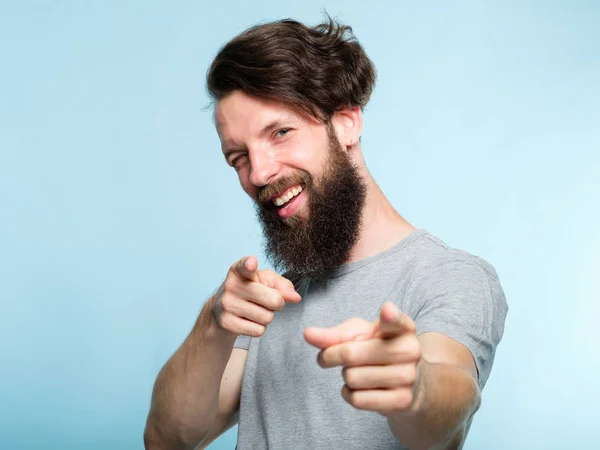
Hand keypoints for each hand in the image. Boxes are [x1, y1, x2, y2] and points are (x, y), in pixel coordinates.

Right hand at [211, 256, 300, 336]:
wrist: (222, 311)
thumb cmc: (250, 291)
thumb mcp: (266, 281)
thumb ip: (283, 285)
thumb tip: (295, 297)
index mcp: (239, 270)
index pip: (245, 266)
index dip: (249, 264)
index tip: (252, 263)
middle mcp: (231, 285)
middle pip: (273, 300)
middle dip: (278, 303)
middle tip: (268, 301)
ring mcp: (227, 305)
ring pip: (267, 317)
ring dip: (267, 316)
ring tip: (255, 310)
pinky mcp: (226, 323)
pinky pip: (258, 330)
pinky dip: (259, 328)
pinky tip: (248, 320)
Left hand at [304, 302, 421, 415]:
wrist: (404, 381)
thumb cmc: (376, 348)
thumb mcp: (358, 334)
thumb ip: (334, 334)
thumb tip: (308, 334)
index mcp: (402, 327)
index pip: (396, 320)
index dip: (390, 316)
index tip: (386, 311)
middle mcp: (410, 350)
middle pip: (351, 354)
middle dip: (331, 356)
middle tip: (329, 356)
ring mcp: (408, 377)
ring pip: (352, 378)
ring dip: (345, 376)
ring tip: (358, 371)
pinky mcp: (401, 401)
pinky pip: (357, 399)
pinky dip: (349, 393)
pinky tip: (360, 387)